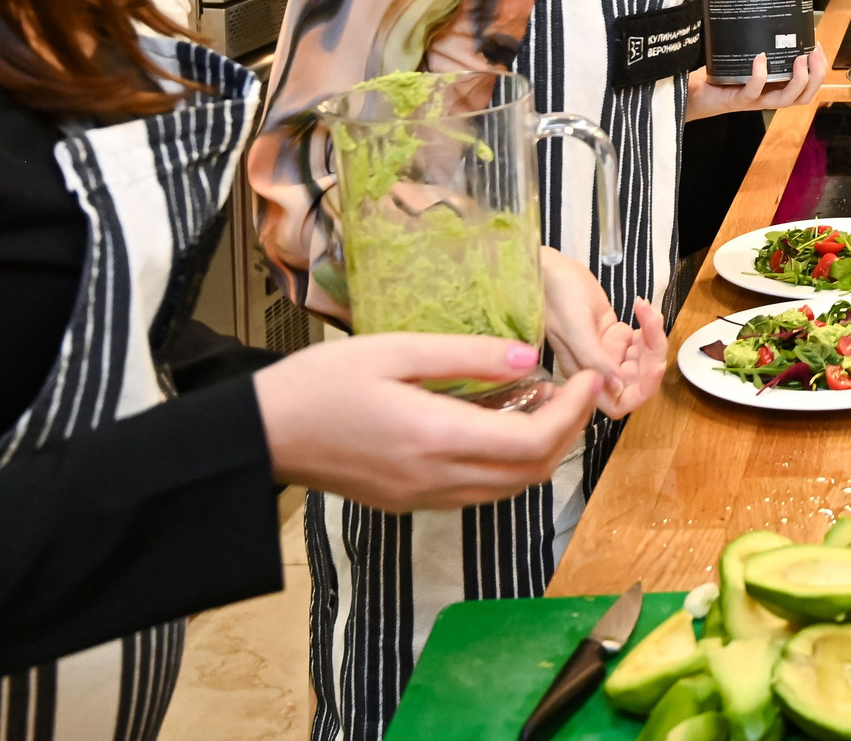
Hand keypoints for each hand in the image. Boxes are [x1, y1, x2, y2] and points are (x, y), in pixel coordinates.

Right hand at [252, 333, 599, 512]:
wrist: (262, 433)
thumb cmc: (320, 384)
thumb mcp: (396, 350)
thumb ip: (467, 356)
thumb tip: (528, 359)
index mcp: (436, 438)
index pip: (533, 442)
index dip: (573, 413)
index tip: (588, 378)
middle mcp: (436, 479)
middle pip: (530, 473)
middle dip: (567, 433)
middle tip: (576, 390)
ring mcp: (424, 497)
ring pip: (509, 489)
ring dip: (540, 452)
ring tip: (547, 403)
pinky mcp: (411, 501)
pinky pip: (478, 492)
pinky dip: (507, 464)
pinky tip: (502, 423)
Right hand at [539, 247, 666, 417]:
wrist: (551, 269)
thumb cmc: (556, 295)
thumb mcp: (575, 327)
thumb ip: (594, 359)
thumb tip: (618, 388)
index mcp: (583, 374)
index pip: (617, 403)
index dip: (640, 391)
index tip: (655, 366)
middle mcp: (596, 368)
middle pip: (636, 379)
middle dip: (651, 355)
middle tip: (653, 323)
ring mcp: (606, 350)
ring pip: (642, 358)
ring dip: (652, 336)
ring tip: (646, 309)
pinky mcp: (613, 333)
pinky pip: (640, 339)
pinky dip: (647, 325)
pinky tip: (642, 306)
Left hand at [687, 44, 827, 119]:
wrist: (698, 92)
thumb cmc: (724, 73)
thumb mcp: (748, 57)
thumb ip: (763, 43)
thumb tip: (774, 11)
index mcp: (777, 87)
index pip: (808, 87)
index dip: (819, 70)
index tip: (817, 46)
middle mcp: (770, 96)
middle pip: (804, 96)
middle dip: (816, 75)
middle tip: (813, 52)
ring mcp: (756, 100)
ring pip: (786, 99)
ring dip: (798, 79)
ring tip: (799, 58)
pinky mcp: (738, 99)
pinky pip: (754, 91)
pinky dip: (760, 75)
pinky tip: (761, 57)